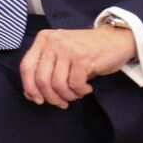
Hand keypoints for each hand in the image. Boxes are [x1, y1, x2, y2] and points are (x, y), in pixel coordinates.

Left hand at [19, 25, 137, 107]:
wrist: (115, 40)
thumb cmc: (86, 51)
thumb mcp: (61, 55)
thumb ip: (45, 70)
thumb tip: (30, 95)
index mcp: (43, 39)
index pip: (26, 66)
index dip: (29, 87)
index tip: (37, 99)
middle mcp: (53, 42)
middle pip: (41, 79)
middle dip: (50, 97)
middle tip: (61, 102)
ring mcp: (68, 49)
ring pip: (58, 84)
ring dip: (67, 96)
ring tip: (76, 94)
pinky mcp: (83, 57)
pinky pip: (75, 84)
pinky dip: (80, 91)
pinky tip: (86, 88)